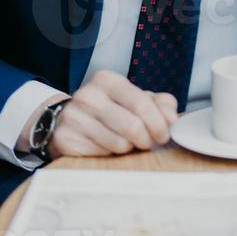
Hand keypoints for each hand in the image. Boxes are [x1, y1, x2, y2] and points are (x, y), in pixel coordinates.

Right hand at [23, 70, 178, 159]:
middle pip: (132, 125)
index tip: (164, 134)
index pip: (141, 102)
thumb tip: (171, 118)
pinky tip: (107, 147)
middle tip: (147, 143)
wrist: (68, 119)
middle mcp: (87, 95)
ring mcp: (73, 117)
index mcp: (107, 80)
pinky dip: (110, 155)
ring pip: (118, 144)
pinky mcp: (65, 139)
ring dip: (128, 148)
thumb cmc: (109, 109)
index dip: (158, 123)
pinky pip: (100, 155)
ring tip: (125, 143)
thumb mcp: (134, 99)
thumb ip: (159, 104)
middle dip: (146, 139)